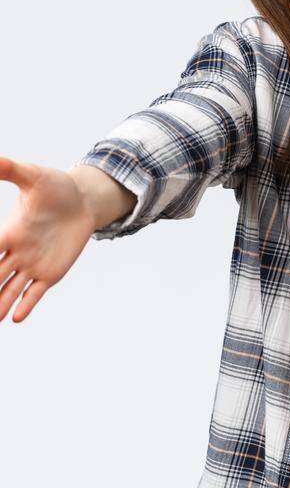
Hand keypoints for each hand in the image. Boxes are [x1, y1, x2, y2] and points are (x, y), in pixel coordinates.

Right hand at [0, 156, 103, 322]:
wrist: (83, 200)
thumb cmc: (56, 187)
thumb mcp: (33, 177)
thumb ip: (9, 169)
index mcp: (9, 232)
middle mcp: (16, 251)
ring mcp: (33, 264)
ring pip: (10, 288)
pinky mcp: (51, 272)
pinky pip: (36, 292)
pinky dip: (26, 305)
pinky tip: (15, 319)